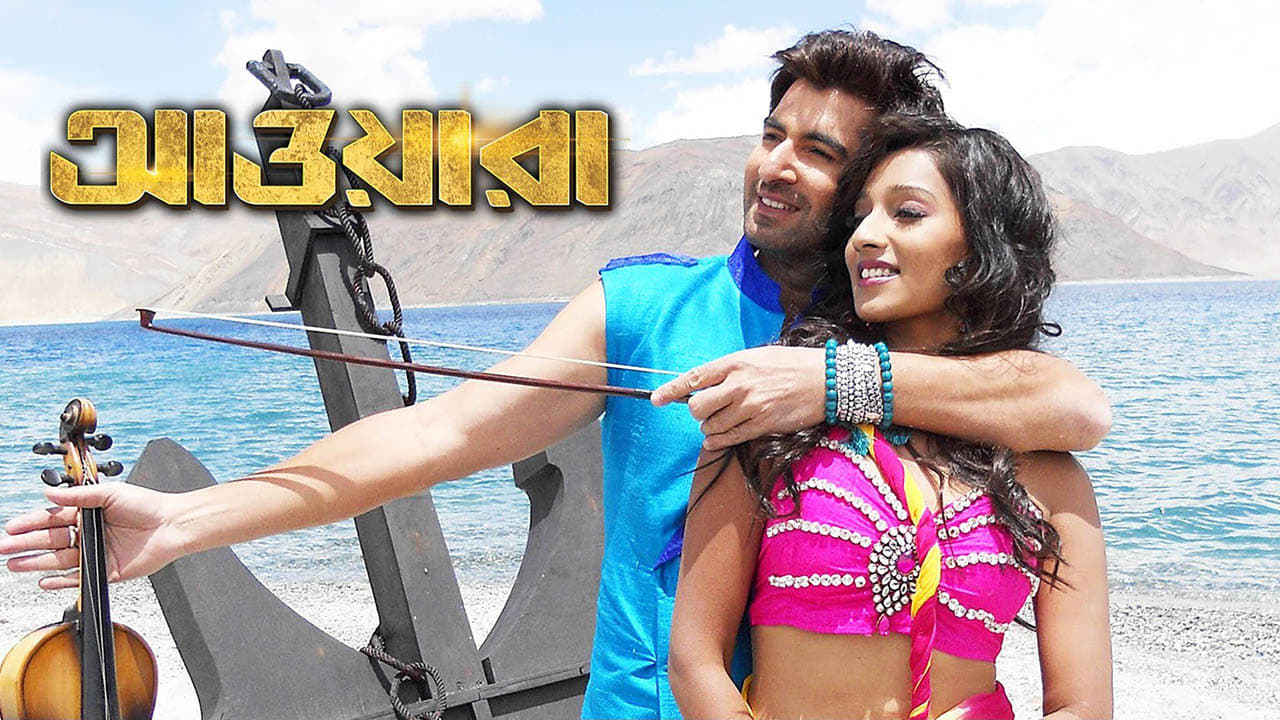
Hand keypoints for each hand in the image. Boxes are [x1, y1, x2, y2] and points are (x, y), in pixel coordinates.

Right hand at [0, 483, 183, 588]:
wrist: (171, 525)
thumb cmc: (146, 506)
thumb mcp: (111, 494)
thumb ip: (80, 497)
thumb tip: (50, 494)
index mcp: (88, 514)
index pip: (52, 519)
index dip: (31, 523)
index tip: (11, 527)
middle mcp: (89, 534)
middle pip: (50, 540)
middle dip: (25, 544)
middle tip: (3, 547)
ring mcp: (96, 554)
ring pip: (59, 559)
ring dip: (35, 562)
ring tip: (13, 564)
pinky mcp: (106, 571)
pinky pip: (79, 577)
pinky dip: (61, 581)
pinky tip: (43, 581)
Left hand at [651, 346, 825, 450]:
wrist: (827, 380)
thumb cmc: (792, 365)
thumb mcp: (758, 357)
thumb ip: (730, 370)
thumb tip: (705, 385)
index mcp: (736, 362)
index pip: (694, 377)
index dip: (671, 390)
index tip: (656, 399)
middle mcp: (739, 384)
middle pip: (697, 406)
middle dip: (697, 411)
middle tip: (708, 410)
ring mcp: (750, 406)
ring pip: (711, 425)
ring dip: (711, 427)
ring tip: (723, 420)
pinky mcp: (762, 425)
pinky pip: (728, 439)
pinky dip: (718, 441)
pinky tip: (719, 438)